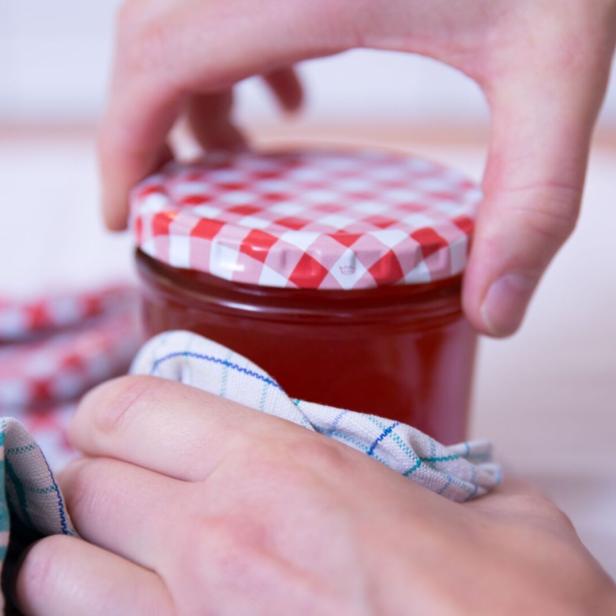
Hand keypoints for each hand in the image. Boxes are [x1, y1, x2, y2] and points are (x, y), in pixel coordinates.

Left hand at [15, 376, 615, 613]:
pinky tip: (128, 608)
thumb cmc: (516, 615)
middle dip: (97, 481)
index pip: (131, 408)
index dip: (115, 413)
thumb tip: (421, 475)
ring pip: (52, 575)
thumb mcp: (496, 510)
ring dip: (74, 559)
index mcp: (286, 472)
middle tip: (131, 493)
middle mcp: (220, 545)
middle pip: (83, 482)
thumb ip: (435, 477)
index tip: (126, 427)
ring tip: (114, 561)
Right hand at [99, 0, 615, 335]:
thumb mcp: (553, 69)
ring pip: (183, 11)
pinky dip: (235, 51)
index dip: (121, 142)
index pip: (158, 60)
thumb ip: (532, 201)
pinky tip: (291, 91)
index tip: (122, 212)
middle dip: (149, 123)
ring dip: (189, 88)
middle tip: (178, 200)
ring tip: (233, 158)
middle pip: (153, 36)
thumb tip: (494, 314)